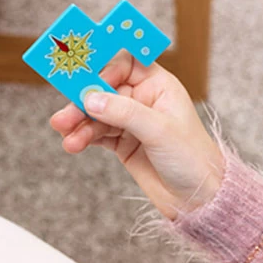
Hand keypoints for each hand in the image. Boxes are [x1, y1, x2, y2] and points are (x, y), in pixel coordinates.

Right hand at [48, 50, 225, 218]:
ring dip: (79, 123)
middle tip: (64, 116)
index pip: (124, 64)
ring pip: (96, 113)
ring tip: (65, 135)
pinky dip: (83, 137)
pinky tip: (73, 144)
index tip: (83, 81)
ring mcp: (132, 121)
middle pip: (104, 89)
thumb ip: (124, 112)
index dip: (103, 70)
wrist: (198, 198)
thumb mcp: (159, 130)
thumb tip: (90, 97)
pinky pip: (97, 134)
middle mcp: (144, 99)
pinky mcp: (123, 142)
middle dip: (82, 101)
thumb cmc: (192, 157)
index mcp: (159, 86)